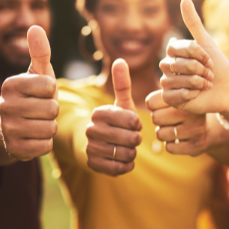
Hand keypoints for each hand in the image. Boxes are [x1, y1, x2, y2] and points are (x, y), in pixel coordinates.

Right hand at [0, 26, 58, 160]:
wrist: (7, 131)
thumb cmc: (29, 98)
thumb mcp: (36, 74)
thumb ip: (39, 52)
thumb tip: (35, 26)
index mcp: (10, 84)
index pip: (50, 85)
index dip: (50, 91)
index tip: (38, 93)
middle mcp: (4, 106)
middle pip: (52, 108)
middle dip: (51, 110)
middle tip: (38, 111)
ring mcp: (7, 130)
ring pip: (50, 128)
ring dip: (49, 127)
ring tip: (36, 123)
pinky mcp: (14, 150)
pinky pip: (45, 146)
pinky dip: (44, 143)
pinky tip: (32, 138)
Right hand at [85, 59, 142, 175]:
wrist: (95, 144)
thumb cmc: (114, 122)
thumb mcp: (121, 103)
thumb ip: (122, 84)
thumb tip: (120, 60)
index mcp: (99, 113)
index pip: (131, 120)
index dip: (137, 124)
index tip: (134, 124)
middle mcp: (91, 129)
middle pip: (130, 139)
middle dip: (136, 140)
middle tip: (133, 138)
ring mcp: (90, 147)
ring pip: (126, 154)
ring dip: (132, 153)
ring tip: (128, 148)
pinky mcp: (92, 164)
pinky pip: (119, 169)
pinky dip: (126, 165)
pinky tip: (124, 159)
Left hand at [146, 90, 209, 155]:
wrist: (210, 131)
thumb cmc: (185, 113)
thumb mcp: (176, 101)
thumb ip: (160, 98)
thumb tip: (149, 104)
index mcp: (184, 97)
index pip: (151, 102)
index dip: (154, 107)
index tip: (163, 108)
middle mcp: (192, 112)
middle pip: (155, 118)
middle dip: (159, 121)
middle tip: (169, 120)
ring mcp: (195, 129)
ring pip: (161, 134)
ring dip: (164, 134)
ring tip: (175, 130)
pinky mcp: (196, 145)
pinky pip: (169, 147)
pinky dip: (171, 145)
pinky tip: (181, 140)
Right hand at [159, 0, 228, 113]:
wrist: (225, 91)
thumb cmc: (217, 67)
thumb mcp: (208, 43)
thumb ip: (193, 22)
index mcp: (174, 52)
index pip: (180, 47)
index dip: (199, 54)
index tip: (210, 60)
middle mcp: (167, 65)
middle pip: (178, 64)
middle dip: (200, 69)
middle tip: (209, 74)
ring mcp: (167, 82)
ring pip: (176, 79)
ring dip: (198, 82)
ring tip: (206, 84)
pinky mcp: (169, 98)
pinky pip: (175, 94)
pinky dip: (191, 94)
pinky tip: (198, 94)